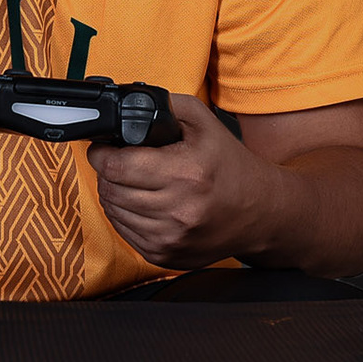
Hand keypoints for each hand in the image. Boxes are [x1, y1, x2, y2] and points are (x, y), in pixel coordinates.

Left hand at [87, 94, 287, 270]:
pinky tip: (141, 203)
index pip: (116, 167)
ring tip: (132, 182)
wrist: (261, 211)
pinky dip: (125, 216)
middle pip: (110, 190)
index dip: (101, 154)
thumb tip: (124, 107)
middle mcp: (178, 211)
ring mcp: (171, 238)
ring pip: (114, 213)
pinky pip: (125, 233)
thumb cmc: (230, 165)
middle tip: (120, 163)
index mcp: (186, 174)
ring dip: (114, 195)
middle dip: (107, 173)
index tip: (103, 149)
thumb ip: (163, 105)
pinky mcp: (166, 256)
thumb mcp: (203, 121)